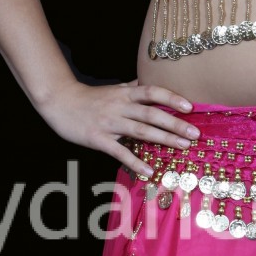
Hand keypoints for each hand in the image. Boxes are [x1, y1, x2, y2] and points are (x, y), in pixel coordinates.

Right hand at [41, 80, 199, 178]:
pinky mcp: (98, 139)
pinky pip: (119, 152)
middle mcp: (120, 106)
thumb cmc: (89, 97)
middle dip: (176, 124)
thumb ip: (133, 88)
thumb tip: (151, 83)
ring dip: (164, 140)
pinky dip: (135, 162)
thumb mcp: (113, 88)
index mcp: (125, 93)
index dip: (172, 98)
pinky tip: (149, 171)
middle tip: (196, 134)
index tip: (190, 106)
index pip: (152, 92)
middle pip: (152, 113)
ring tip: (183, 147)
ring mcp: (109, 123)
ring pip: (141, 131)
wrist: (59, 102)